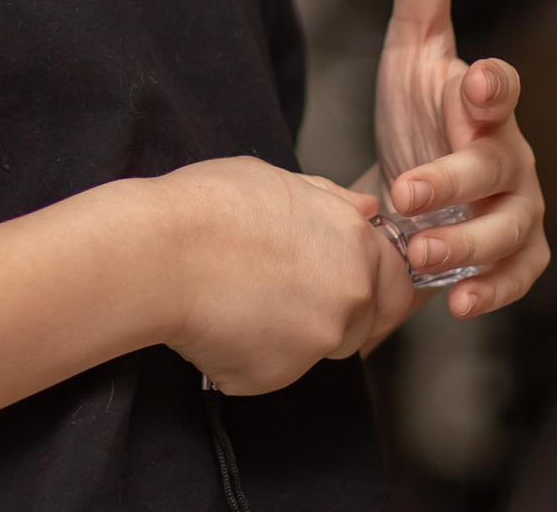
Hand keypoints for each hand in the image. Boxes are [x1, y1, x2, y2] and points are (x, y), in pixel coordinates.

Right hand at [156, 157, 415, 394]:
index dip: (374, 285)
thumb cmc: (209, 206)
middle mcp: (350, 294)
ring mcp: (318, 340)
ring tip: (240, 300)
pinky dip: (250, 356)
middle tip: (289, 301)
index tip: (347, 286)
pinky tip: (217, 323)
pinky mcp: (279, 375)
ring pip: (318, 347)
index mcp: (355, 241)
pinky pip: (272, 371)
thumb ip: (331, 201)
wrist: (159, 253)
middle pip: (367, 322)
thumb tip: (367, 208)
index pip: (397, 281)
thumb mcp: (278, 181)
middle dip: (341, 317)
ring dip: (292, 335)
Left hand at [373, 0, 549, 317]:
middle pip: (495, 166)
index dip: (491, 85)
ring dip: (465, 244)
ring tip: (418, 253)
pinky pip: (518, 276)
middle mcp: (509, 154)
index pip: (499, 88)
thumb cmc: (419, 115)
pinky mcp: (513, 256)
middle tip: (406, 195)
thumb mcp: (411, 51)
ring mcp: (515, 207)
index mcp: (483, 102)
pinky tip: (458, 302)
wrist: (410, 193)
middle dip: (453, 181)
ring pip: (507, 229)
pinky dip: (493, 291)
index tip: (475, 80)